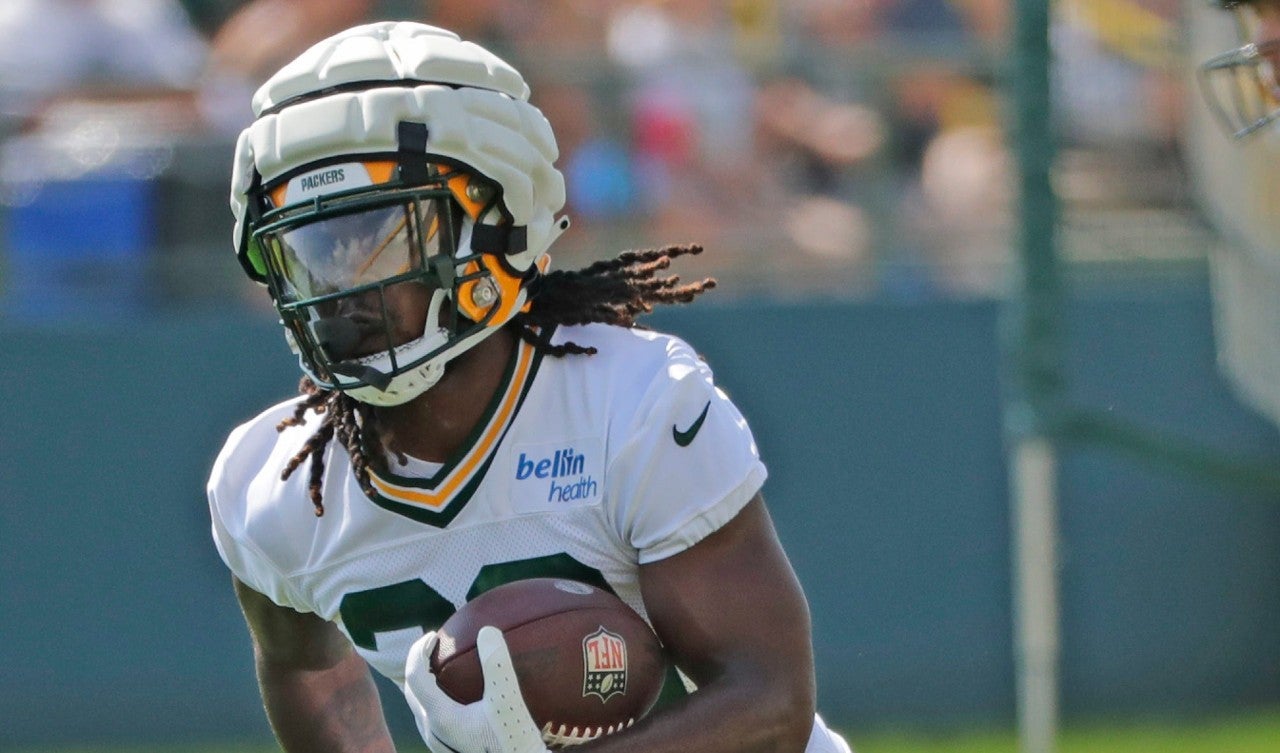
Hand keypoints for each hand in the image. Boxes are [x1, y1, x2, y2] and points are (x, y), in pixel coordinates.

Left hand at [404, 627, 550, 752]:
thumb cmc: (513, 740)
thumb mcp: (508, 702)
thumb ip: (497, 666)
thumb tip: (487, 630)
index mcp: (440, 717)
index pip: (414, 676)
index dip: (419, 650)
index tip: (435, 635)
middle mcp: (432, 731)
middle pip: (411, 692)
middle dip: (417, 664)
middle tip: (434, 646)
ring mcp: (439, 744)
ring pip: (419, 708)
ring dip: (424, 683)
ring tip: (442, 667)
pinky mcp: (450, 749)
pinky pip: (432, 718)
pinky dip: (436, 698)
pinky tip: (459, 696)